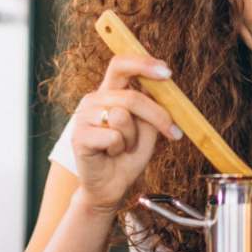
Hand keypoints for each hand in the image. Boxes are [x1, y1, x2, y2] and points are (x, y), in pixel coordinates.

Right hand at [70, 54, 182, 213]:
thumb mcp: (147, 129)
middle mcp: (93, 100)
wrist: (110, 187)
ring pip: (122, 116)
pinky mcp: (79, 136)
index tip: (167, 72)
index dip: (143, 64)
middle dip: (157, 115)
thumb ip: (151, 108)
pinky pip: (112, 136)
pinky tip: (109, 154)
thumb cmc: (128, 157)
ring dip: (132, 138)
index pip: (121, 65)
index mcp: (109, 92)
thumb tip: (162, 89)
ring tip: (123, 148)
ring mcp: (83, 117)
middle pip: (131, 96)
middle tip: (173, 131)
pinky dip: (118, 149)